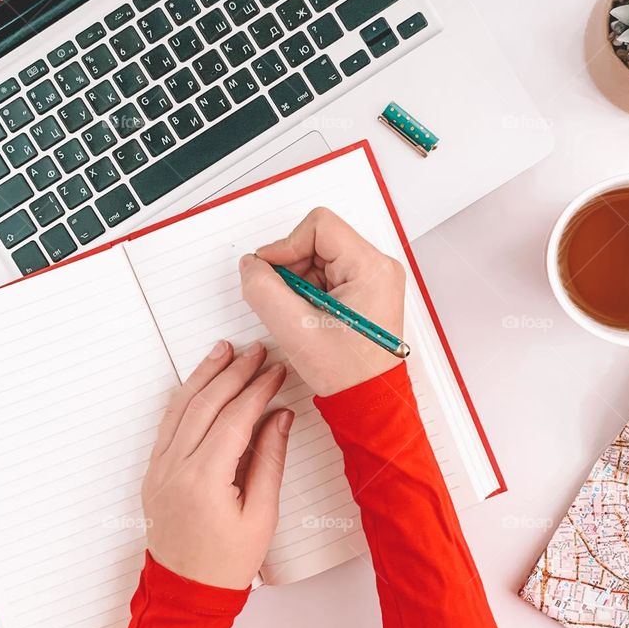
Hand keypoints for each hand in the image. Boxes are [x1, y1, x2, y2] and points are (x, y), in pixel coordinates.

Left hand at [142, 341, 291, 589]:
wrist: (186, 592)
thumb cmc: (227, 563)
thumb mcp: (261, 516)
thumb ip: (269, 461)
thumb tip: (280, 416)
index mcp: (204, 481)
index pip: (234, 419)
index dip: (258, 390)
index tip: (277, 371)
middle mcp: (175, 469)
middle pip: (206, 405)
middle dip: (233, 373)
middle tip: (257, 351)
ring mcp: (160, 469)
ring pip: (180, 408)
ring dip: (204, 376)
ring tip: (224, 350)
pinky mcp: (154, 472)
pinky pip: (168, 424)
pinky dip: (185, 397)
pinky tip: (200, 382)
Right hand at [239, 207, 405, 396]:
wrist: (369, 401)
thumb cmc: (348, 374)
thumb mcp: (295, 330)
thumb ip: (264, 290)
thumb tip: (251, 265)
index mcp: (371, 268)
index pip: (319, 226)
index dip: (285, 245)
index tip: (269, 271)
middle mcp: (377, 267)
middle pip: (317, 241)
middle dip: (292, 269)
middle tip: (286, 302)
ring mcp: (372, 279)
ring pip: (319, 258)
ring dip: (299, 283)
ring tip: (301, 315)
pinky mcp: (364, 290)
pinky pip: (326, 275)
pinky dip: (308, 292)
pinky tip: (309, 317)